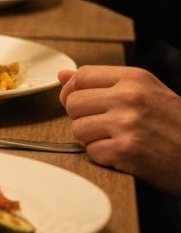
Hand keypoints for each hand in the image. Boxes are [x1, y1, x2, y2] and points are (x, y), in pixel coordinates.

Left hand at [59, 66, 180, 195]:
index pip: (82, 76)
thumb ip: (106, 83)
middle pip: (73, 103)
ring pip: (78, 129)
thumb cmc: (178, 126)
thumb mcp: (148, 92)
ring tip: (117, 140)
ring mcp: (126, 124)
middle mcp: (129, 97)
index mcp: (135, 79)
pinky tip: (124, 155)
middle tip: (103, 126)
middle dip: (82, 117)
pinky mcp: (125, 151)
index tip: (77, 101)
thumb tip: (63, 74)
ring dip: (92, 139)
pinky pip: (91, 152)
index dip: (72, 90)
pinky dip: (104, 157)